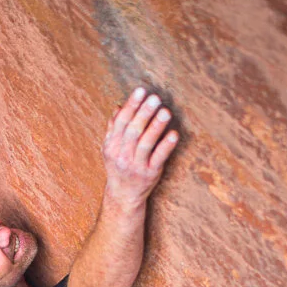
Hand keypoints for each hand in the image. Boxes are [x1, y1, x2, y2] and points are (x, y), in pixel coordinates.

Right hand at [102, 87, 178, 208]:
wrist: (123, 196)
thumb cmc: (119, 167)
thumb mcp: (112, 149)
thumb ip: (114, 129)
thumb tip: (118, 107)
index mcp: (111, 147)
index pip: (121, 122)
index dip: (131, 106)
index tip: (141, 91)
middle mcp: (122, 156)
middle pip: (133, 132)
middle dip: (144, 113)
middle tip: (155, 98)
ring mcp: (136, 166)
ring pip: (145, 144)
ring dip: (156, 127)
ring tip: (166, 111)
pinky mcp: (150, 174)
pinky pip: (159, 158)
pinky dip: (166, 146)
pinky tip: (174, 134)